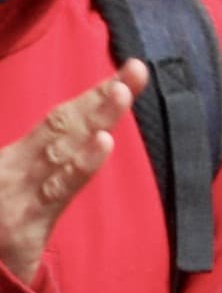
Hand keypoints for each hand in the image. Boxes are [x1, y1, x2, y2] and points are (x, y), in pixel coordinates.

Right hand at [0, 63, 140, 287]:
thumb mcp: (12, 194)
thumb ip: (41, 166)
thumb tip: (78, 139)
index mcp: (14, 160)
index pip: (60, 121)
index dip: (93, 96)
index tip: (130, 71)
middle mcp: (15, 169)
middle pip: (64, 126)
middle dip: (102, 96)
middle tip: (137, 68)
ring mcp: (20, 193)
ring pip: (63, 148)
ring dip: (94, 117)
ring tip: (123, 90)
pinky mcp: (26, 223)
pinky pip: (59, 190)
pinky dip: (82, 164)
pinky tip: (103, 140)